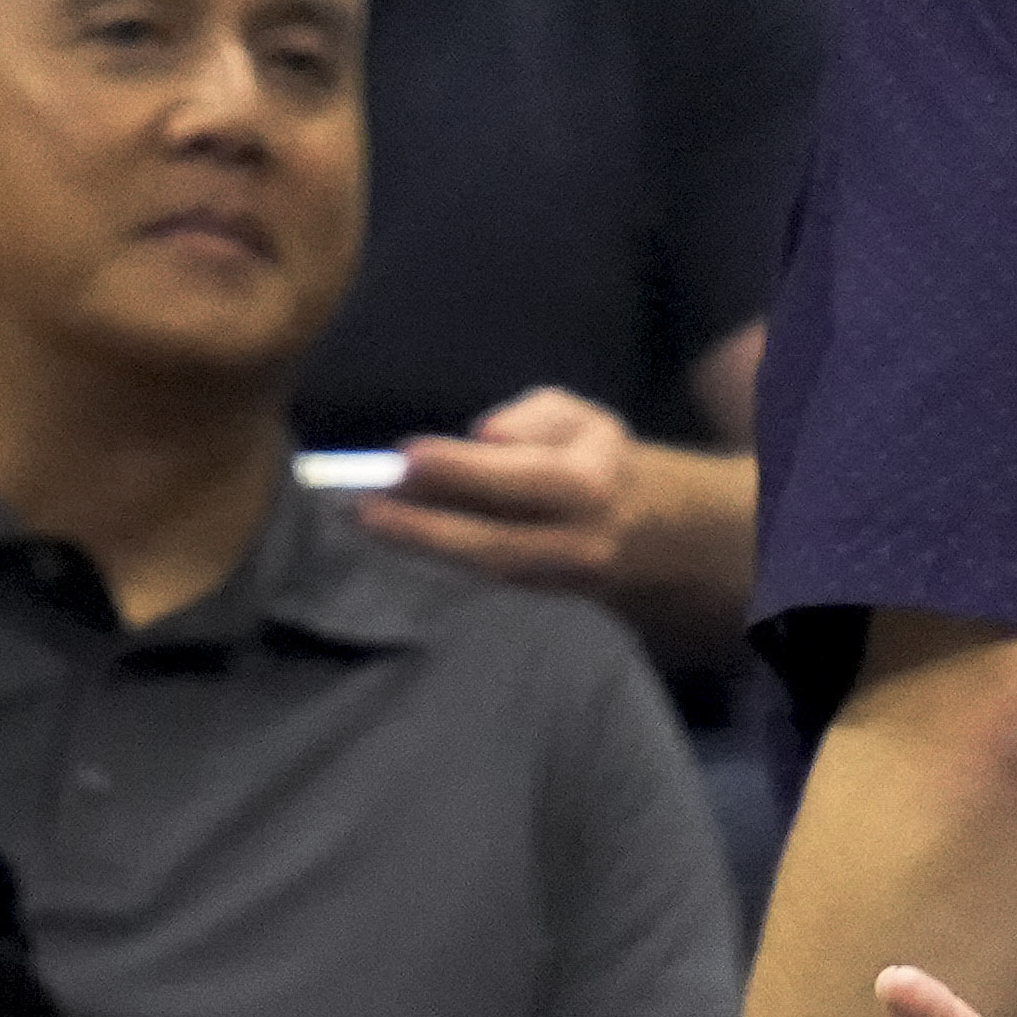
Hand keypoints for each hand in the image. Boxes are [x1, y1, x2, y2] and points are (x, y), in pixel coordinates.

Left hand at [356, 387, 749, 637]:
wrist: (655, 533)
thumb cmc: (597, 460)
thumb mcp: (581, 417)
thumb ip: (534, 416)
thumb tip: (482, 435)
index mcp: (591, 486)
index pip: (520, 478)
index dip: (461, 470)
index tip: (405, 456)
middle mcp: (579, 543)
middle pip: (495, 543)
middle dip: (424, 527)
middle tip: (362, 508)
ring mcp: (560, 580)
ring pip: (485, 567)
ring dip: (421, 546)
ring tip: (366, 520)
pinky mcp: (541, 599)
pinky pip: (486, 577)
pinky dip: (437, 557)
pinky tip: (395, 535)